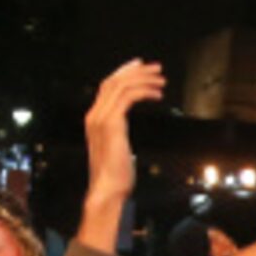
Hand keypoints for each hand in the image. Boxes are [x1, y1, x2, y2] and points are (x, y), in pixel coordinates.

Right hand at [84, 60, 165, 207]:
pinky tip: (158, 95)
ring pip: (122, 85)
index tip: (140, 66)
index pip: (107, 86)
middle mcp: (94, 115)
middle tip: (156, 68)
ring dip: (144, 79)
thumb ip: (118, 132)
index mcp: (94, 119)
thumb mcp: (116, 147)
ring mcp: (101, 118)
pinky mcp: (112, 124)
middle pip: (114, 81)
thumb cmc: (115, 174)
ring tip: (161, 81)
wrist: (108, 189)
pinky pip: (128, 97)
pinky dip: (145, 91)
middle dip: (136, 71)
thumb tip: (126, 124)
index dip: (124, 73)